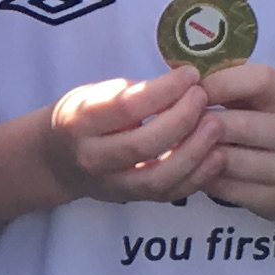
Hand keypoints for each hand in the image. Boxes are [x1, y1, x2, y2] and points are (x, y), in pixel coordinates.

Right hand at [40, 73, 228, 204]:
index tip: (190, 74)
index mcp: (80, 122)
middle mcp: (93, 158)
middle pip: (143, 145)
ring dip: (193, 152)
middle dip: (181, 119)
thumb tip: (181, 83)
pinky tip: (217, 156)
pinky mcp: (131, 199)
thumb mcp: (95, 94)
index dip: (164, 91)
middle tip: (203, 97)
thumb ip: (132, 93)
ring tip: (216, 126)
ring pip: (157, 177)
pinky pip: (168, 194)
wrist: (57, 160)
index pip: (126, 108)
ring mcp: (112, 184)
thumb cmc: (83, 117)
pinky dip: (196, 178)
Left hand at [194, 58, 274, 222]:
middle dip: (196, 123)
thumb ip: (234, 87)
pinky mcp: (274, 199)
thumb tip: (180, 81)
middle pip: (233, 124)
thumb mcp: (268, 102)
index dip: (219, 82)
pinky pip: (224, 187)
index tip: (191, 89)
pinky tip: (195, 169)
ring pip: (224, 159)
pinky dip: (202, 177)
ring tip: (179, 146)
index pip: (258, 80)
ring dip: (195, 152)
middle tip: (172, 123)